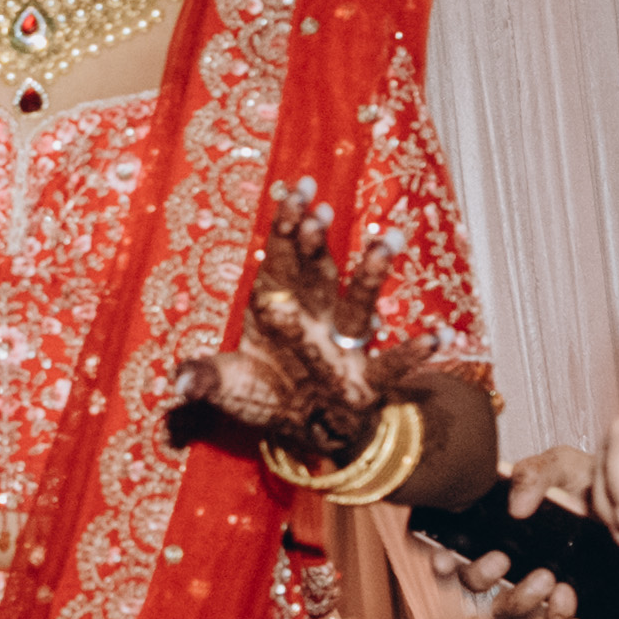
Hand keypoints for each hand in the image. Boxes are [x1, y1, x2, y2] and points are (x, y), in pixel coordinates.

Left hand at [175, 189, 420, 461]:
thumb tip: (179, 382)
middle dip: (316, 243)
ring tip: (389, 240)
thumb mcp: (229, 386)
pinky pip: (393, 365)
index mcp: (275, 306)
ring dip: (372, 274)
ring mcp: (343, 345)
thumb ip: (206, 379)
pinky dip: (415, 352)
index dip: (285, 228)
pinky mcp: (368, 378)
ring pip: (358, 304)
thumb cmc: (265, 392)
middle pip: (316, 272)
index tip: (293, 193)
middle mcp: (314, 316)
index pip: (279, 259)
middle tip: (319, 211)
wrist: (306, 425)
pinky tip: (440, 336)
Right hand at [406, 444, 598, 618]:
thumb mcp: (563, 466)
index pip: (451, 547)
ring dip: (518, 599)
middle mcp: (508, 562)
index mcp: (495, 527)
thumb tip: (516, 509)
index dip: (438, 559)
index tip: (444, 559)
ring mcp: (534, 589)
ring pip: (505, 612)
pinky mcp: (563, 609)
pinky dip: (554, 617)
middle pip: (471, 583)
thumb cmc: (589, 485)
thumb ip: (535, 473)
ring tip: (546, 577)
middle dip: (479, 575)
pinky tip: (567, 595)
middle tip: (502, 559)